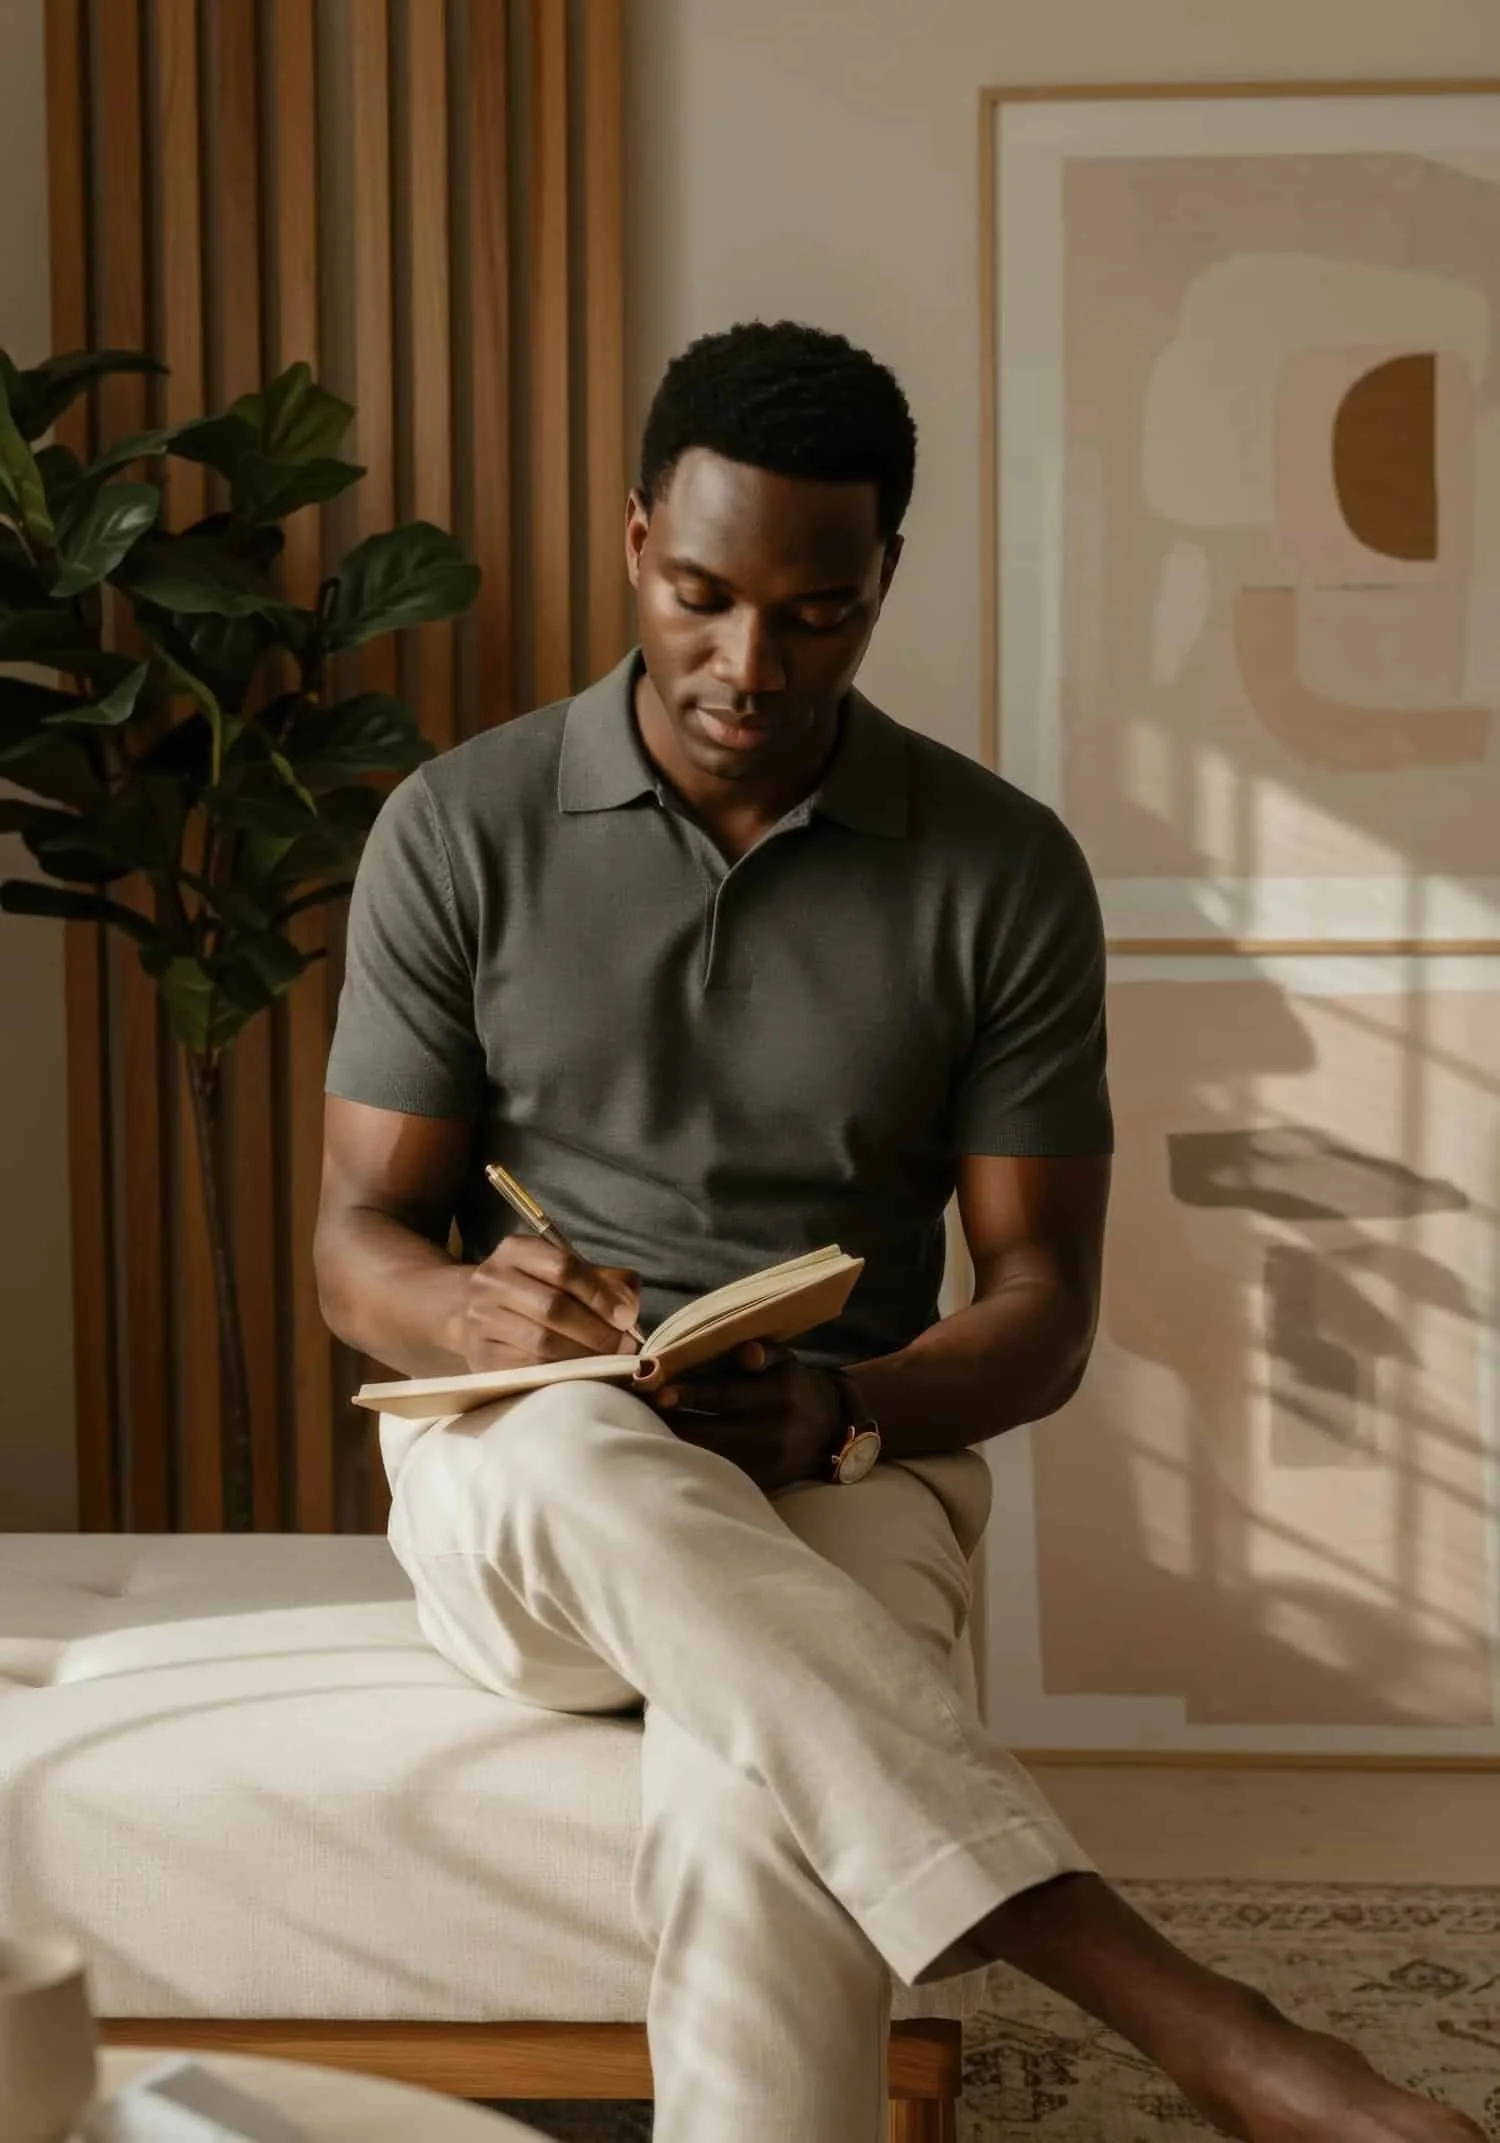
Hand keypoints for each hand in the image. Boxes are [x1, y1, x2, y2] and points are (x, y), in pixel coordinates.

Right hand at [451, 1235, 640, 1370]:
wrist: (467, 1310)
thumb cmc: (530, 1289)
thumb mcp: (560, 1271)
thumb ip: (602, 1281)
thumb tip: (629, 1306)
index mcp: (516, 1251)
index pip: (564, 1268)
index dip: (600, 1295)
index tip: (627, 1317)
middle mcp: (492, 1280)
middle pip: (553, 1308)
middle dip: (597, 1331)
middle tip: (624, 1347)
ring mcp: (481, 1320)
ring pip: (542, 1343)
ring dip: (584, 1356)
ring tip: (609, 1362)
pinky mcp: (481, 1356)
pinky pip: (529, 1370)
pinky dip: (562, 1374)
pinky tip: (582, 1375)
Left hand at [653, 1342, 843, 1494]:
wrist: (829, 1431)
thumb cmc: (792, 1386)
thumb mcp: (785, 1361)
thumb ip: (762, 1352)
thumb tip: (745, 1353)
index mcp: (779, 1395)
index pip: (724, 1395)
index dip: (688, 1394)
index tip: (657, 1393)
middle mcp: (775, 1431)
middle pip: (710, 1430)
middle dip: (673, 1423)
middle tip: (638, 1413)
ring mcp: (768, 1463)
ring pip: (711, 1456)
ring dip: (677, 1445)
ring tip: (646, 1433)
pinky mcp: (763, 1484)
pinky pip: (721, 1474)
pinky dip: (694, 1463)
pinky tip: (671, 1453)